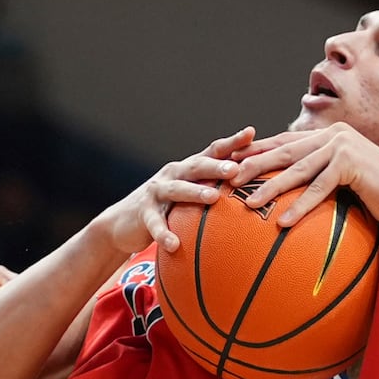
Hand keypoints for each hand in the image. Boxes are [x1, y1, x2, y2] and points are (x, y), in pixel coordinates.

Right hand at [92, 127, 253, 253]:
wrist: (123, 222)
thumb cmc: (168, 208)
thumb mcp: (190, 194)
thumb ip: (215, 188)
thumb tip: (255, 190)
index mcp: (189, 168)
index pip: (213, 151)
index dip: (231, 142)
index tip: (252, 133)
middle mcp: (173, 174)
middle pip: (197, 166)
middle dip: (217, 166)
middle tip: (237, 169)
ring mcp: (157, 192)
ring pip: (177, 190)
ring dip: (195, 192)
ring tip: (213, 197)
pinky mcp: (144, 214)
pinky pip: (156, 224)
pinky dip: (164, 235)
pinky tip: (174, 245)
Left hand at [231, 123, 378, 226]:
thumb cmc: (375, 194)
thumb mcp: (343, 180)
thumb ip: (319, 176)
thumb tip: (289, 190)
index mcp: (328, 135)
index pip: (285, 141)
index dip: (257, 150)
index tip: (231, 162)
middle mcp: (333, 135)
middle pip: (285, 151)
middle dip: (254, 165)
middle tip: (229, 179)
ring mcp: (342, 145)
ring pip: (298, 169)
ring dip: (271, 187)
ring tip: (249, 204)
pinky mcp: (351, 162)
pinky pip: (319, 188)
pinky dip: (301, 206)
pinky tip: (284, 222)